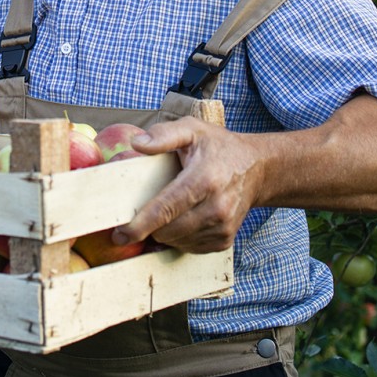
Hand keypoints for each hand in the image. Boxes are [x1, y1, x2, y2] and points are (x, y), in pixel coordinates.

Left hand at [112, 118, 267, 253]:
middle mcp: (216, 208)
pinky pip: (190, 248)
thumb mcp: (192, 129)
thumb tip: (136, 143)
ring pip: (177, 242)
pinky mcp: (224, 240)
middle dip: (149, 227)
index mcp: (204, 180)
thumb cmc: (219, 147)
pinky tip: (183, 218)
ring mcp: (222, 227)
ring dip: (164, 232)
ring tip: (168, 209)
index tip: (120, 234)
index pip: (166, 209)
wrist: (257, 169)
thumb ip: (163, 135)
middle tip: (141, 213)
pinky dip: (179, 237)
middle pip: (168, 231)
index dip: (140, 225)